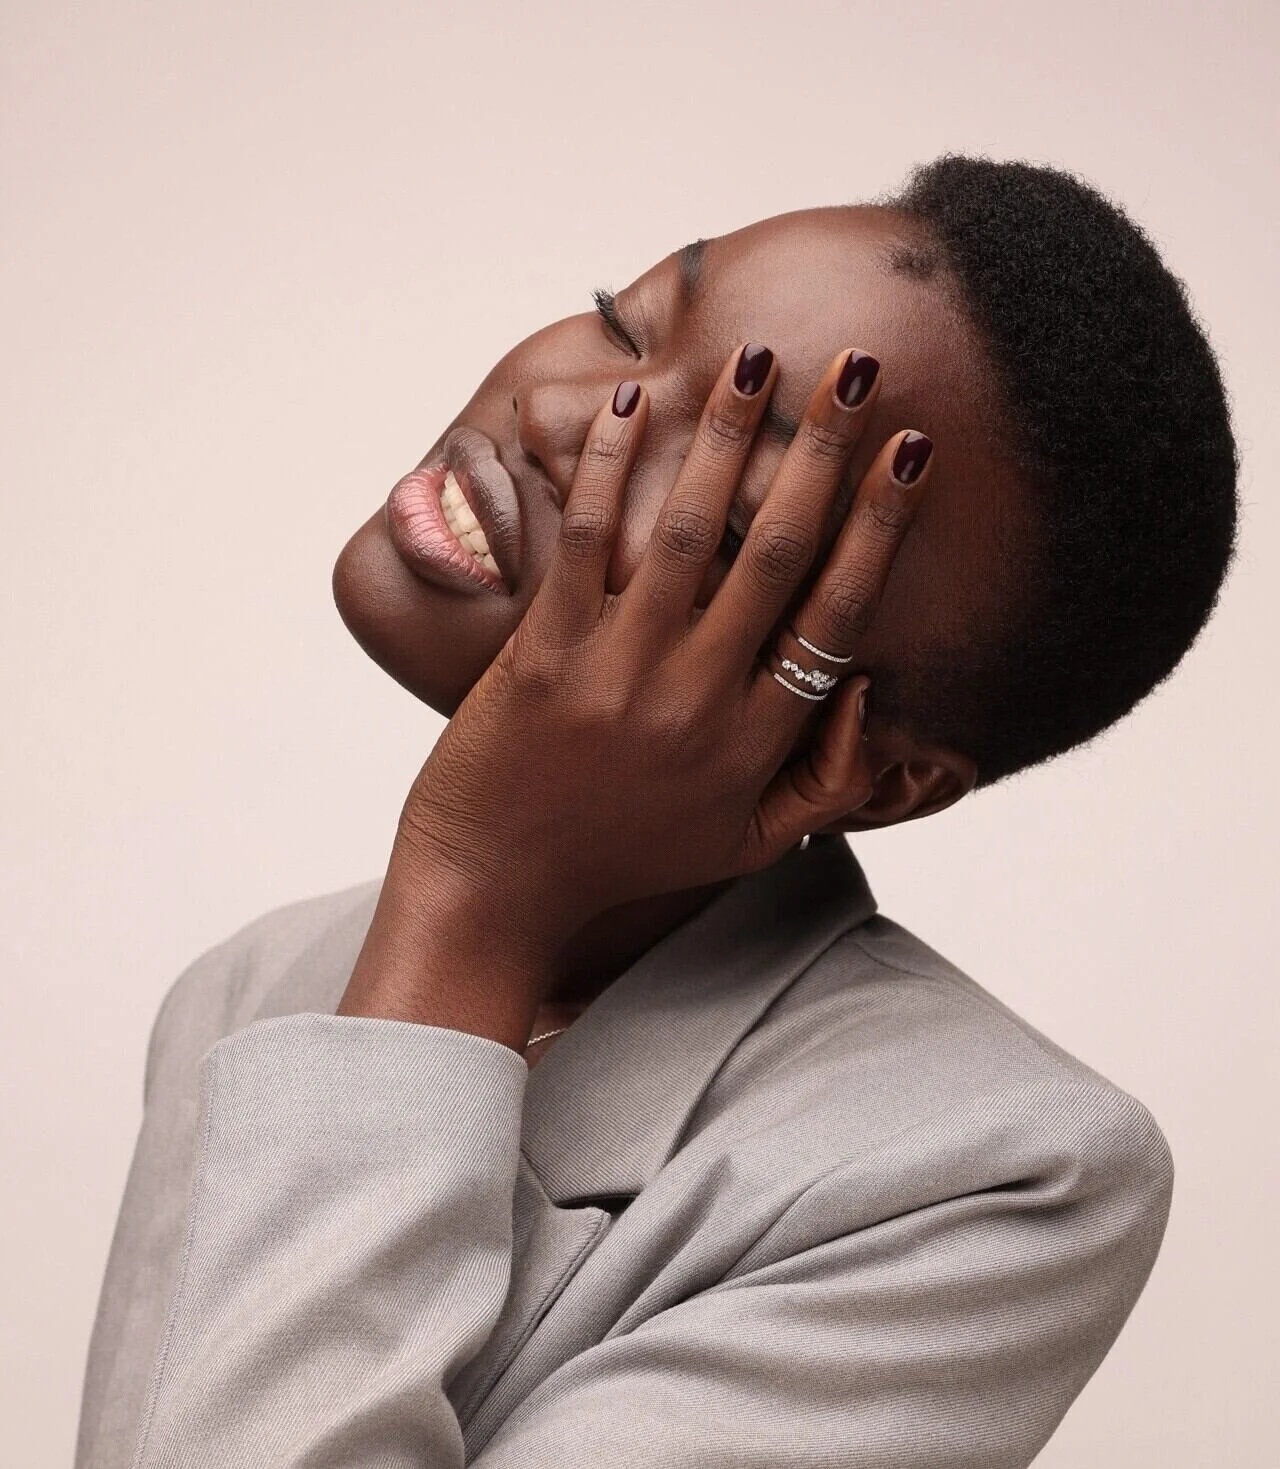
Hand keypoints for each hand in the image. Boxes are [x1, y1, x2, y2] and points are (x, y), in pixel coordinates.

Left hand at [340, 342, 932, 1041]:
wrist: (496, 890)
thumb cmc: (626, 860)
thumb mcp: (746, 846)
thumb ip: (827, 786)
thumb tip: (874, 694)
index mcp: (755, 745)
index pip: (837, 615)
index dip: (881, 526)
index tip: (913, 451)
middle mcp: (697, 702)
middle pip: (777, 555)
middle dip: (823, 452)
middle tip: (858, 370)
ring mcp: (618, 673)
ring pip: (687, 533)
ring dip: (728, 436)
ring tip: (757, 359)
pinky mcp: (542, 652)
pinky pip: (585, 541)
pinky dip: (611, 467)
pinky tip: (638, 404)